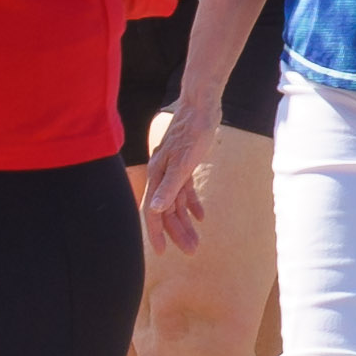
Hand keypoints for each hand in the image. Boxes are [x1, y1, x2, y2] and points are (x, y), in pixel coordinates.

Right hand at [143, 112, 213, 257]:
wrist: (201, 104)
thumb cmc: (193, 130)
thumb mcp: (184, 161)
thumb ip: (170, 186)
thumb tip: (155, 210)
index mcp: (158, 174)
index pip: (154, 211)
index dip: (156, 233)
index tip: (162, 252)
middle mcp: (162, 174)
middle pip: (166, 210)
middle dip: (177, 232)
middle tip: (192, 251)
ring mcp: (173, 168)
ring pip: (176, 202)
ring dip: (186, 222)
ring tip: (197, 241)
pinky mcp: (185, 162)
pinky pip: (185, 190)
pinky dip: (193, 203)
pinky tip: (201, 217)